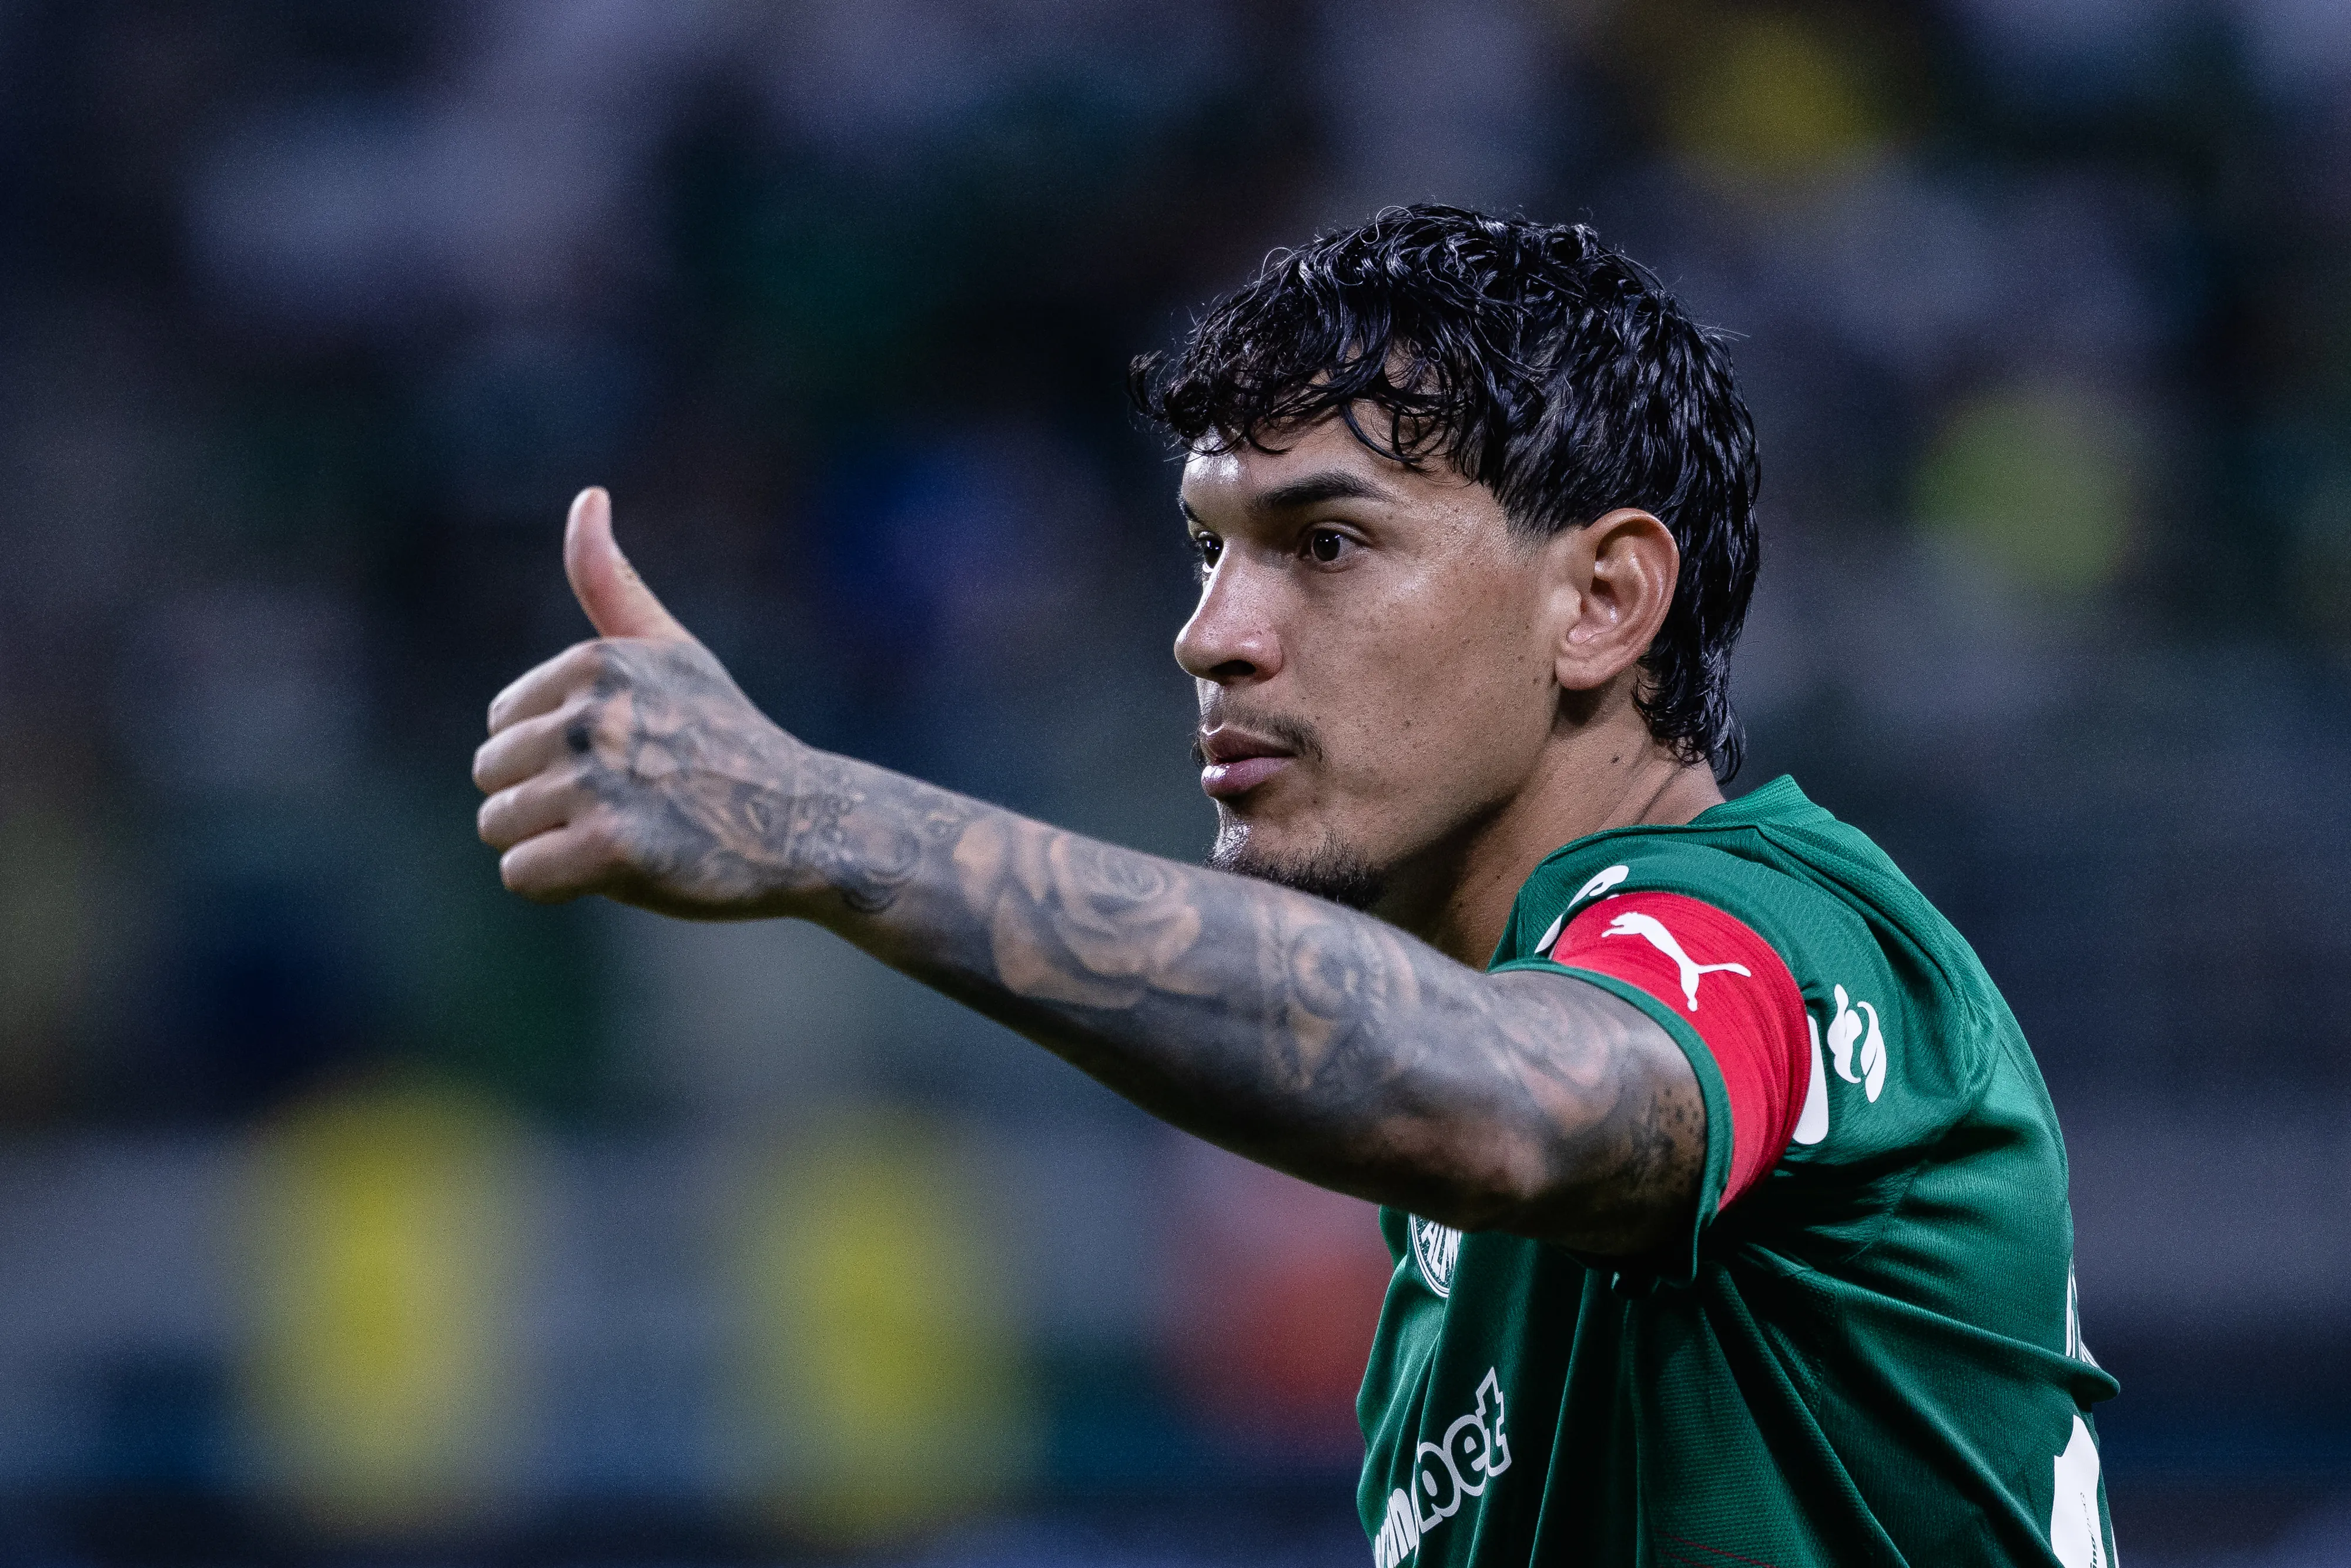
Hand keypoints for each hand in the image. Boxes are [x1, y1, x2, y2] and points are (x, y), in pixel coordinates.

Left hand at [472, 487, 808, 917]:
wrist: (803, 824)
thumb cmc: (730, 741)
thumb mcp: (672, 650)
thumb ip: (611, 582)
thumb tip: (587, 495)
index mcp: (595, 663)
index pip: (499, 724)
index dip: (553, 755)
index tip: (627, 759)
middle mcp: (591, 715)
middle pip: (490, 776)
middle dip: (545, 801)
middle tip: (630, 802)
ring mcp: (601, 782)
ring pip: (499, 825)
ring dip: (553, 844)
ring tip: (627, 832)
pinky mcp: (611, 849)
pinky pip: (522, 875)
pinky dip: (561, 884)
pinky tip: (623, 866)